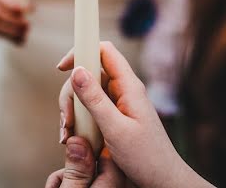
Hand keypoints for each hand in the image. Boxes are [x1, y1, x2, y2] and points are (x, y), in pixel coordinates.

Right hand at [57, 42, 212, 187]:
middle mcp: (124, 90)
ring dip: (73, 110)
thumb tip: (77, 70)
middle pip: (89, 73)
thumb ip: (95, 99)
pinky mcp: (115, 117)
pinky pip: (91, 109)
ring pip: (87, 93)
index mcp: (129, 86)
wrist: (162, 180)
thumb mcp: (116, 129)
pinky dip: (79, 120)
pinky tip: (75, 138)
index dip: (82, 51)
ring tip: (68, 134)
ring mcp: (119, 104)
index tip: (62, 68)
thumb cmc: (146, 157)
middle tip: (67, 120)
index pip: (104, 50)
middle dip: (72, 92)